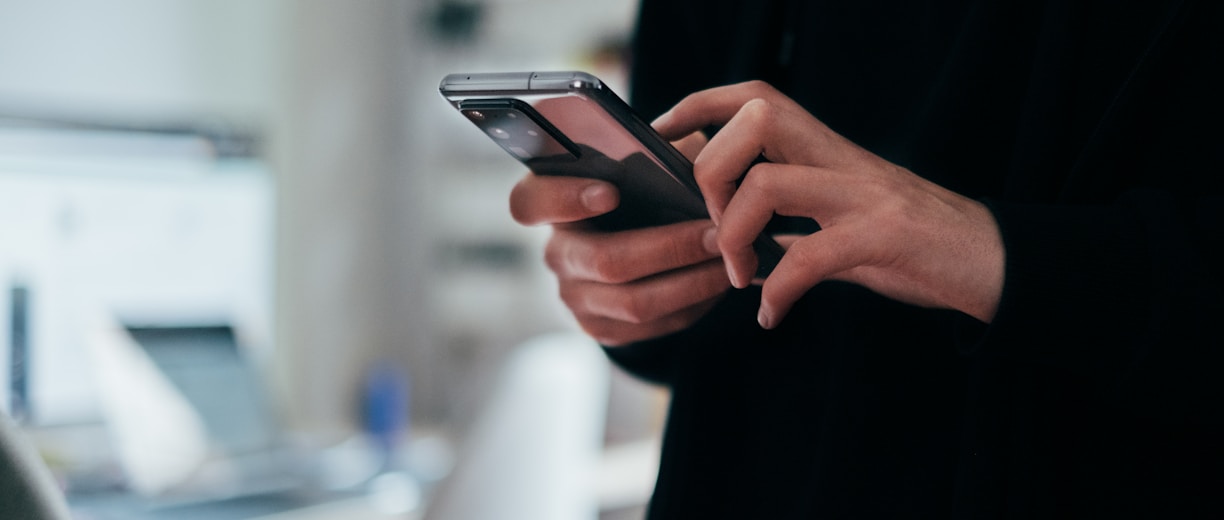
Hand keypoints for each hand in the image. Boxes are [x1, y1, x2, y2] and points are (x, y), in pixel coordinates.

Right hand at [509, 132, 731, 344]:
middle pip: (604, 261)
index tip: (611, 191)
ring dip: (691, 281)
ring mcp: (575, 296)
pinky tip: (718, 283)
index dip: (564, 199)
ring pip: (634, 302)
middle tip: (717, 234)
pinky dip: (692, 305)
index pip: (530, 202)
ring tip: (731, 260)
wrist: (641, 241)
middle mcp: (556, 252)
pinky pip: (651, 326)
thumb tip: (689, 157)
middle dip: (670, 248)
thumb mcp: (647, 161)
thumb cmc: (645, 189)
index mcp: (551, 201)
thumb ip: (656, 152)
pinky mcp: (601, 327)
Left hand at [653, 81, 1004, 327]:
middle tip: (713, 229)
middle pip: (755, 120)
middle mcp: (843, 160)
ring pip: (769, 184)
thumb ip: (797, 226)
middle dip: (711, 171)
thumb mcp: (846, 224)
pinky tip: (773, 315)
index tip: (663, 137)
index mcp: (828, 152)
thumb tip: (744, 244)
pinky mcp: (884, 237)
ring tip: (740, 277)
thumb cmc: (915, 245)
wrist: (993, 264)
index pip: (755, 97)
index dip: (700, 106)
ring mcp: (864, 195)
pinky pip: (810, 256)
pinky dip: (779, 291)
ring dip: (735, 236)